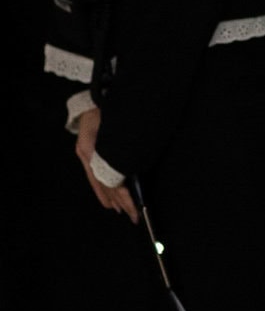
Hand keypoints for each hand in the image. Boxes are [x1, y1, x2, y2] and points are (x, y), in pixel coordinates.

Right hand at [74, 107, 137, 222]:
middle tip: (132, 215)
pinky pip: (94, 175)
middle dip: (118, 200)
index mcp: (92, 148)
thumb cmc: (109, 108)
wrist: (96, 95)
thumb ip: (124, 146)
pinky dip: (102, 188)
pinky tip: (108, 199)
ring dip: (109, 197)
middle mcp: (86, 153)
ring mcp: (85, 152)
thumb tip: (132, 170)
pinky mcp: (87, 151)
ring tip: (120, 210)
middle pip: (103, 183)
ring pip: (97, 181)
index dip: (122, 195)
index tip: (133, 206)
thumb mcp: (117, 125)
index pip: (109, 179)